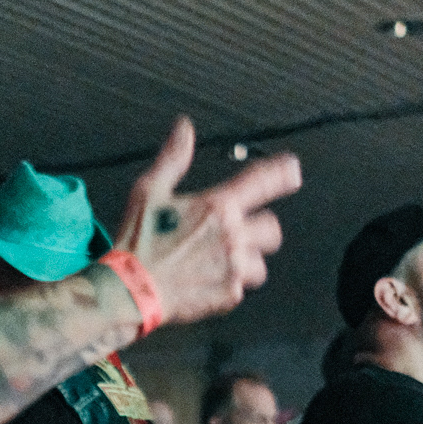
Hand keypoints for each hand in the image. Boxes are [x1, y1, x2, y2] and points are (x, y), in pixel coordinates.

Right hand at [114, 118, 300, 325]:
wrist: (130, 289)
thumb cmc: (138, 242)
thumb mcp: (149, 191)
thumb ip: (173, 158)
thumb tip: (184, 129)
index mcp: (217, 207)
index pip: (262, 182)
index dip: (282, 173)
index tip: (292, 170)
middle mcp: (232, 236)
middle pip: (272, 230)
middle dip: (259, 231)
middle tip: (238, 235)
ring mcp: (233, 267)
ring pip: (259, 264)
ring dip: (245, 263)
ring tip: (217, 264)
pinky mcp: (228, 294)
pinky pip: (240, 289)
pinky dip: (227, 286)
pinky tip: (205, 282)